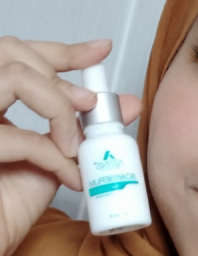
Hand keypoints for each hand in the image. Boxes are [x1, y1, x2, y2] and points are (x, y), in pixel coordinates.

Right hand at [0, 36, 141, 255]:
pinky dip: (56, 156)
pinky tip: (71, 177)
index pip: (18, 54)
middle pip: (11, 52)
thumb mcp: (58, 159)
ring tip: (74, 145)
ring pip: (14, 77)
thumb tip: (128, 104)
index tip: (101, 51)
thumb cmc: (9, 207)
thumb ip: (85, 128)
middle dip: (59, 76)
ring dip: (57, 107)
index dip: (60, 48)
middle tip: (88, 105)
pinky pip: (20, 136)